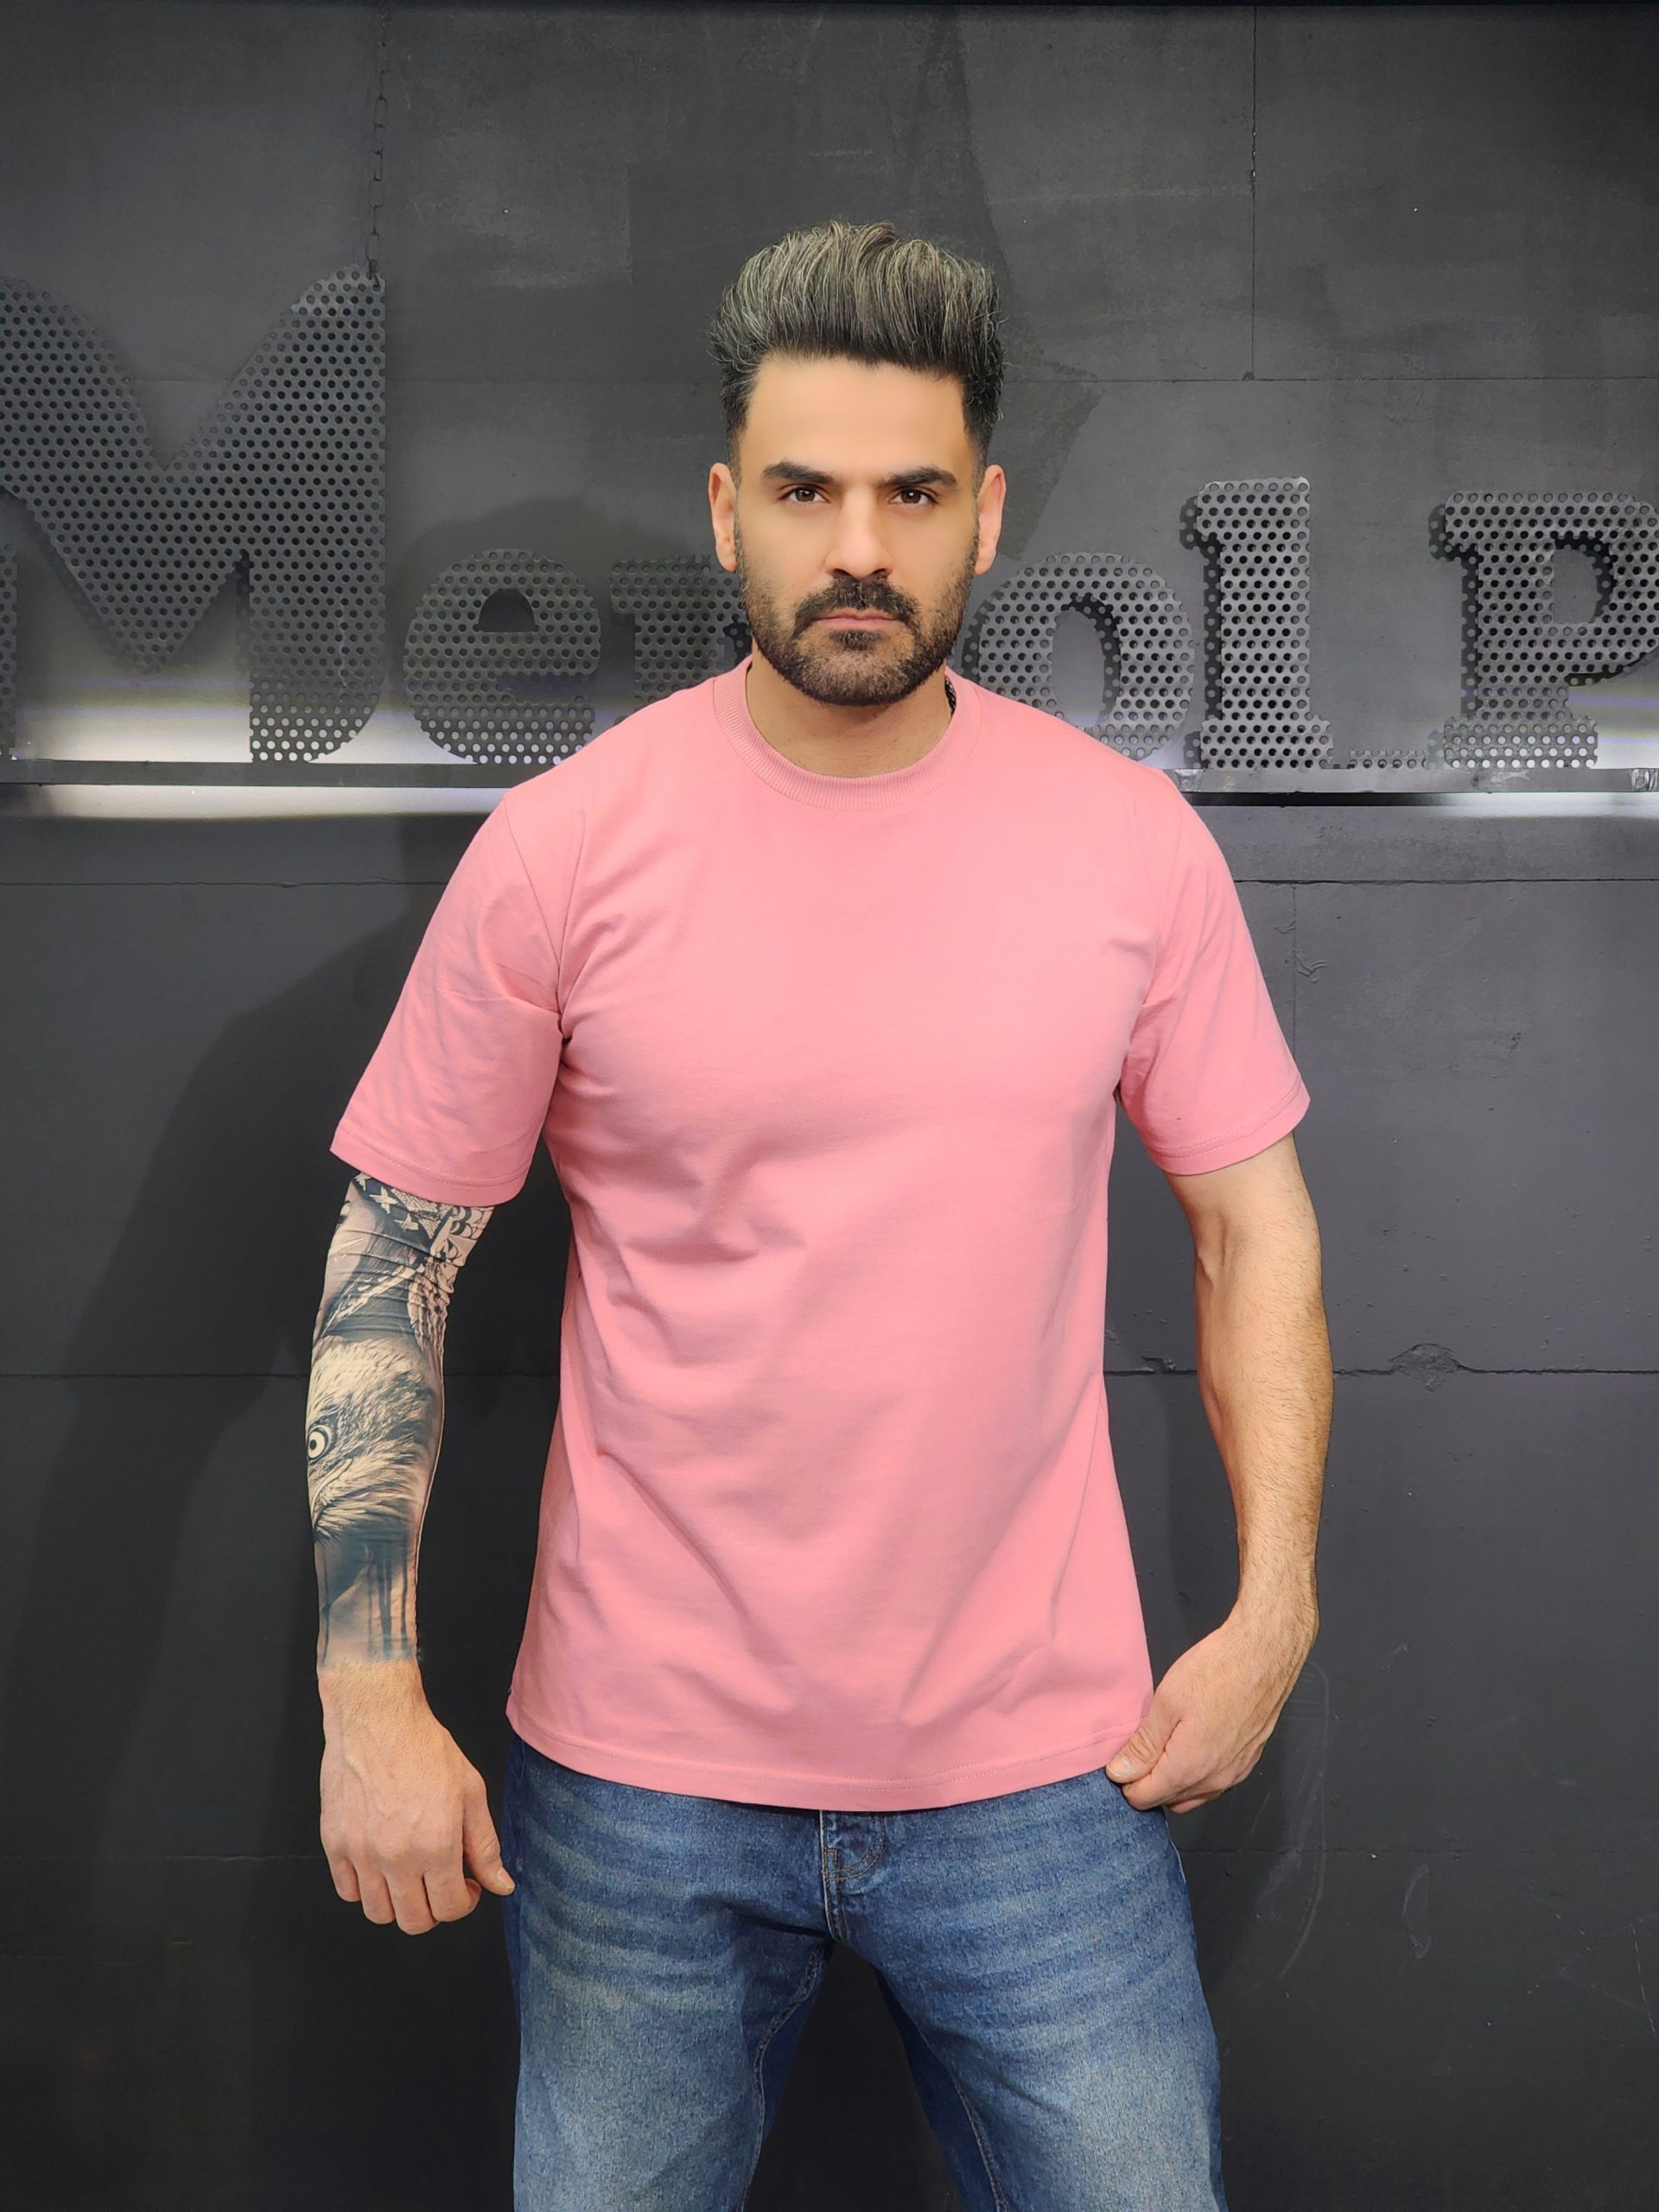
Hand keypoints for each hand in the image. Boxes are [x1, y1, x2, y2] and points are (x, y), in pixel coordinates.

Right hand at [318, 1668, 515, 1932]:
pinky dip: (364, 1887)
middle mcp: (396, 1857)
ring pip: (378, 1913)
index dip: (464, 1903)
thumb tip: (501, 1886)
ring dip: (398, 1902)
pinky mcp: (334, 1844)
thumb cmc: (426, 1749)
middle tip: (439, 1882)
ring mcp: (361, 1853)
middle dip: (433, 1909)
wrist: (378, 1719)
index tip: (465, 1885)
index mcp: (436, 1845)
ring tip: (409, 1873)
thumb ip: (484, 1846)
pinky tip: (380, 1863)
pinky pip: (347, 1891)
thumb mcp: (471, 1792)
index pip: (449, 1909)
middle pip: (414, 1922)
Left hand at [1104, 1601, 1317, 1814]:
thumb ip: (1144, 1744)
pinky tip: (1189, 1747)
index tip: (1120, 1757)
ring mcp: (1234, 1773)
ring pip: (1192, 1795)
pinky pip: (1213, 1784)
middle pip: (1168, 1800)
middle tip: (1140, 1746)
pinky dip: (1195, 1776)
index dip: (1126, 1780)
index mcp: (1189, 1768)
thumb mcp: (1167, 1702)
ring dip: (1172, 1781)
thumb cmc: (1216, 1671)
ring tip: (1163, 1745)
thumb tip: (1121, 1773)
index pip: (1145, 1797)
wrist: (1264, 1656)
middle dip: (1147, 1782)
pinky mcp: (1247, 1762)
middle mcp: (1214, 1780)